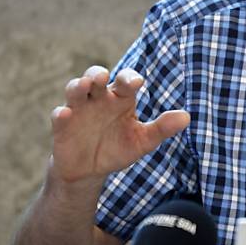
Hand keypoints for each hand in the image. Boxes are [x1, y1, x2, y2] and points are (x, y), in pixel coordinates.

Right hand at [49, 66, 189, 185]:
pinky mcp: (62, 126)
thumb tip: (187, 117)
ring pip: (75, 90)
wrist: (92, 170)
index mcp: (121, 99)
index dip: (129, 78)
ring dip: (78, 86)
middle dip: (97, 74)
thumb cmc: (119, 148)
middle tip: (103, 76)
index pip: (125, 81)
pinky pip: (59, 115)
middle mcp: (99, 99)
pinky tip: (65, 114)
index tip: (136, 83)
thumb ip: (162, 128)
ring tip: (84, 86)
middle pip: (96, 77)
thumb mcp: (143, 140)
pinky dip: (61, 114)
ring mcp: (79, 110)